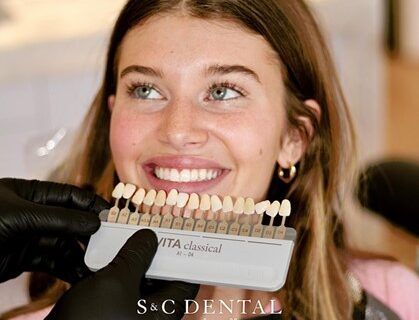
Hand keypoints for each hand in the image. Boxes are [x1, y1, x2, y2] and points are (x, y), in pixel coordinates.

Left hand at [0, 178, 108, 282]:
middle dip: (89, 233)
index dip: (92, 205)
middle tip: (108, 243)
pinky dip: (67, 269)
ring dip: (80, 254)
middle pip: (70, 221)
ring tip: (96, 263)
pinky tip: (79, 274)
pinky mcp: (24, 258)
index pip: (69, 196)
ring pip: (63, 244)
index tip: (111, 216)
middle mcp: (32, 213)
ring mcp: (28, 236)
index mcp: (29, 194)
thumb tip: (93, 221)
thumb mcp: (21, 217)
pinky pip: (52, 262)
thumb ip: (59, 219)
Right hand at [46, 229, 199, 319]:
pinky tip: (101, 255)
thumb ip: (136, 257)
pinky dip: (113, 271)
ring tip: (122, 237)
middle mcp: (149, 315)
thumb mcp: (116, 283)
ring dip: (129, 259)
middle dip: (152, 253)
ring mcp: (129, 314)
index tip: (179, 235)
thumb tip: (150, 237)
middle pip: (160, 277)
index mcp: (162, 312)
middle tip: (145, 231)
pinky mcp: (109, 313)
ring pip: (136, 280)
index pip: (185, 280)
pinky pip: (118, 288)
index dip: (183, 256)